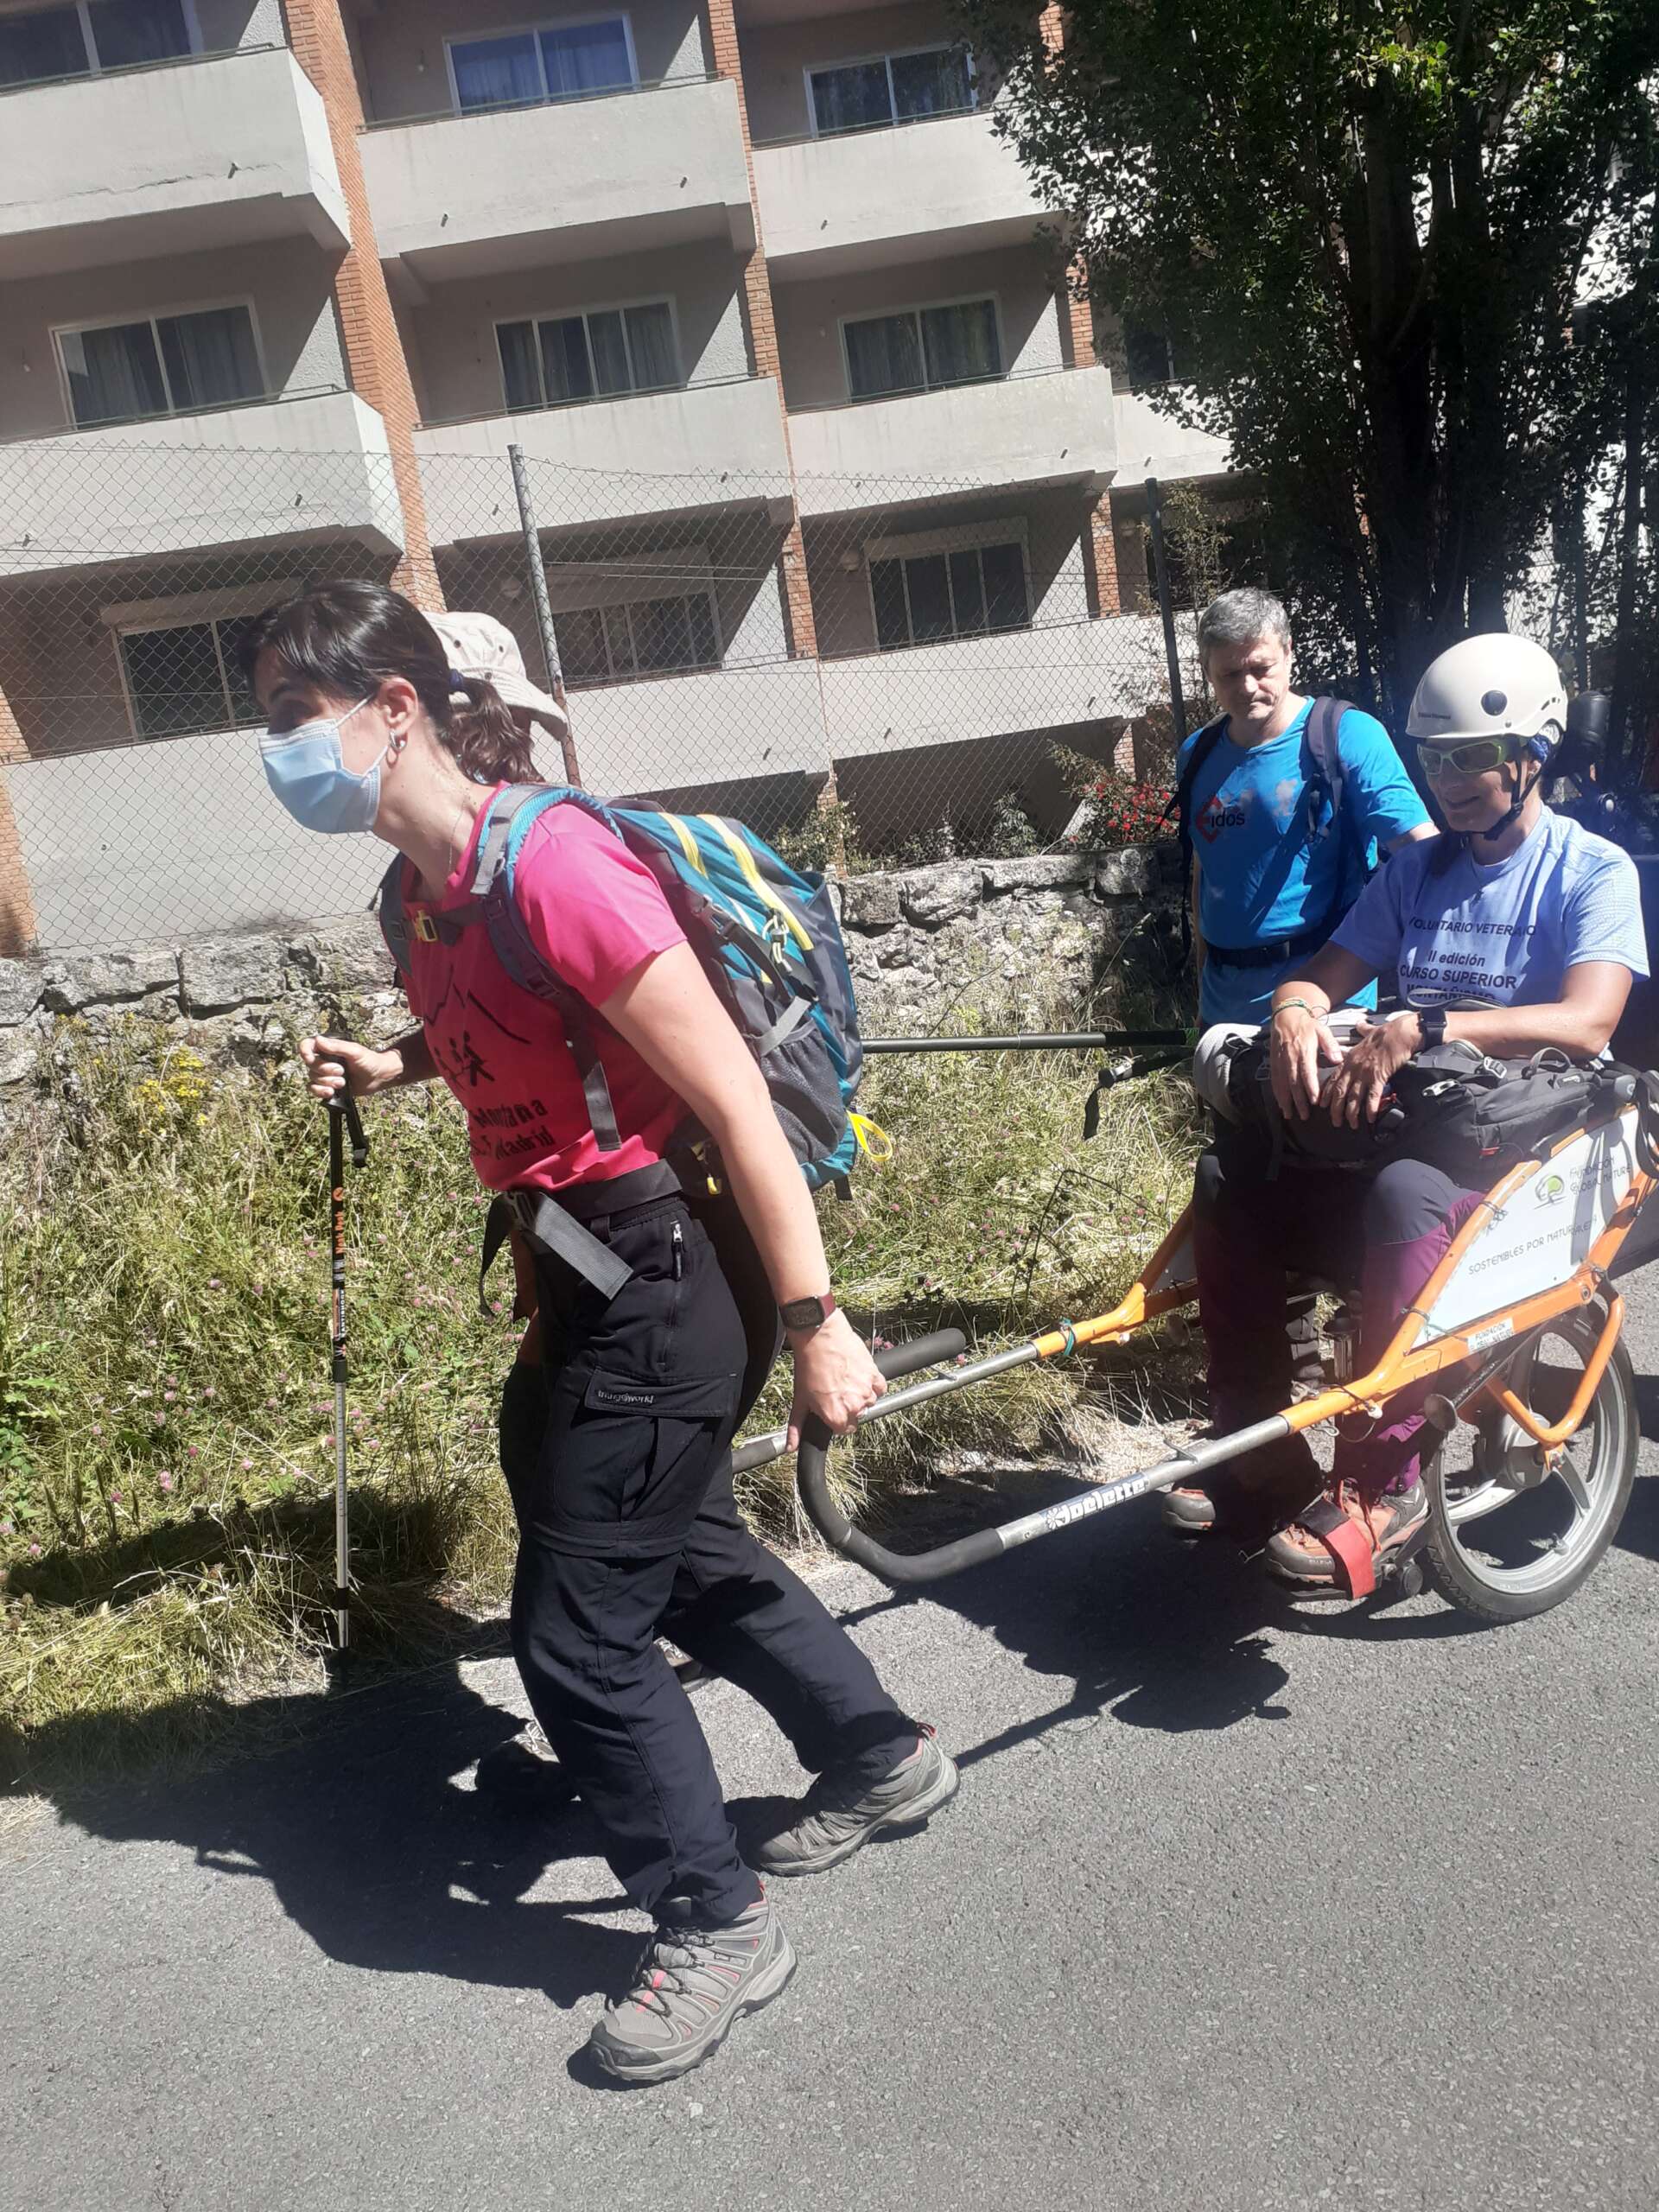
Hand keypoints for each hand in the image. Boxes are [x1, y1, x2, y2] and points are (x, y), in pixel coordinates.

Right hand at [299, 1033, 400, 1103]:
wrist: (378, 1077)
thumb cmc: (369, 1060)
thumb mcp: (354, 1051)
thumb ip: (336, 1046)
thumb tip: (318, 1039)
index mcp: (328, 1047)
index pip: (307, 1045)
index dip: (305, 1052)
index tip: (310, 1058)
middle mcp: (324, 1059)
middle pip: (310, 1065)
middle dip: (325, 1070)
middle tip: (342, 1071)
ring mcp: (325, 1073)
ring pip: (312, 1078)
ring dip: (327, 1082)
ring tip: (343, 1082)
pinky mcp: (327, 1085)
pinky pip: (313, 1089)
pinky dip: (320, 1091)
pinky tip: (332, 1092)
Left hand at [786, 1308, 885, 1449]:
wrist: (818, 1336)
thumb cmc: (808, 1365)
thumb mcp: (799, 1399)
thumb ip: (796, 1427)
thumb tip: (791, 1447)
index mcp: (836, 1415)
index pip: (845, 1430)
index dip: (837, 1419)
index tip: (832, 1408)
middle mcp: (854, 1406)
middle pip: (857, 1415)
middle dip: (848, 1407)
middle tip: (836, 1390)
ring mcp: (866, 1390)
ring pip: (869, 1401)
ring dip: (860, 1394)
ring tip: (845, 1380)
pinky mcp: (874, 1374)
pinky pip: (880, 1387)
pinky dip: (872, 1384)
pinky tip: (859, 1376)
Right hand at [1269, 1006, 1343, 1119]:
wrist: (1286, 1015)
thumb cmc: (1307, 1025)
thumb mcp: (1322, 1030)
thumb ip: (1330, 1045)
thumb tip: (1337, 1058)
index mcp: (1304, 1050)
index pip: (1307, 1072)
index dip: (1310, 1087)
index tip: (1314, 1100)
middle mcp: (1290, 1057)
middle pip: (1293, 1082)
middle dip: (1298, 1100)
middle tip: (1304, 1115)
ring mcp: (1280, 1061)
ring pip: (1282, 1084)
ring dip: (1285, 1100)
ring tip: (1289, 1114)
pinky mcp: (1273, 1062)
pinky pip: (1274, 1080)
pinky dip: (1276, 1093)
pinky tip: (1280, 1103)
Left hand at [1321, 1014, 1417, 1128]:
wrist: (1401, 1032)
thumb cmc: (1387, 1032)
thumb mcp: (1369, 1031)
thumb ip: (1363, 1031)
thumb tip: (1360, 1025)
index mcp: (1350, 1058)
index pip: (1333, 1079)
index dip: (1327, 1093)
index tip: (1323, 1105)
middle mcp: (1354, 1067)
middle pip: (1340, 1092)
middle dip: (1336, 1109)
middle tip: (1335, 1121)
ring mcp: (1365, 1072)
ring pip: (1354, 1097)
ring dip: (1352, 1113)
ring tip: (1352, 1124)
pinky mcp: (1379, 1076)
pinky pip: (1372, 1096)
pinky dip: (1370, 1108)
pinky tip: (1370, 1118)